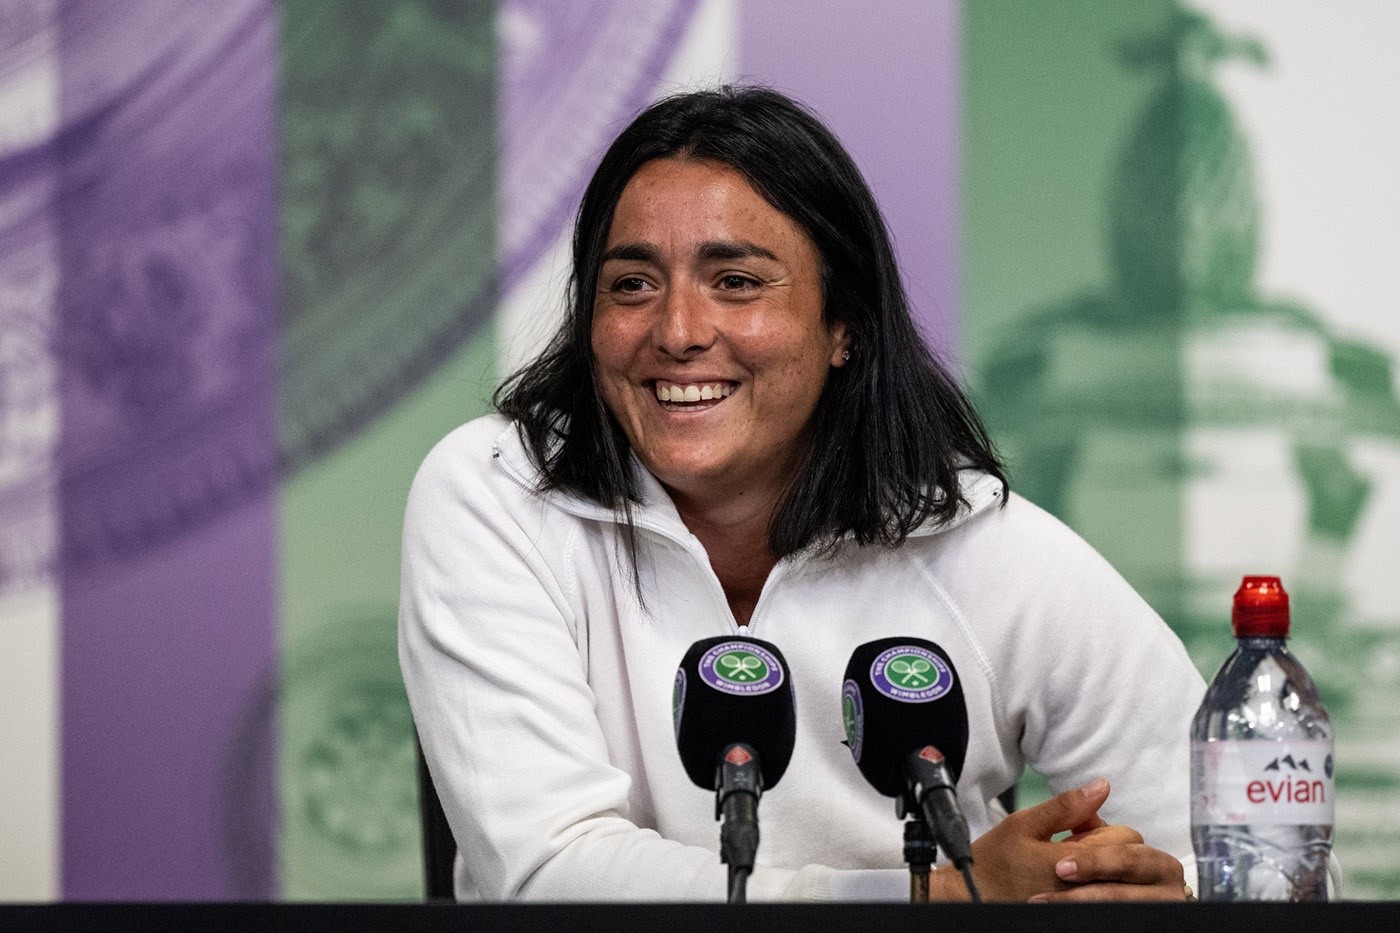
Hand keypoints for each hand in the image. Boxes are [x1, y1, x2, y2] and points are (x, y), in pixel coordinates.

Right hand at [937, 778, 1187, 902]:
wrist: (972, 897)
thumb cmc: (993, 862)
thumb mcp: (1023, 824)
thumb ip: (1066, 806)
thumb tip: (1101, 786)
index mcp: (1077, 861)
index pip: (1127, 838)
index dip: (1100, 823)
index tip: (1072, 825)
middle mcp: (1087, 887)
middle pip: (1127, 858)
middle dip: (1104, 843)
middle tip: (1068, 840)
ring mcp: (1083, 901)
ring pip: (1116, 876)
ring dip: (1099, 862)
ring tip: (1066, 861)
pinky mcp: (1076, 908)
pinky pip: (1101, 891)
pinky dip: (1091, 879)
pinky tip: (1066, 877)